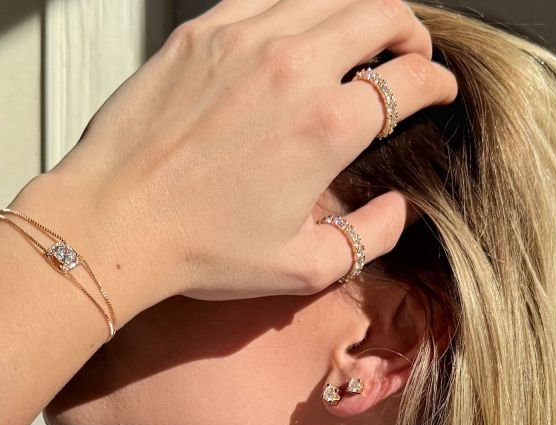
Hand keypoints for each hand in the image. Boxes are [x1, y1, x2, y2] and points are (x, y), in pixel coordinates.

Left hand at [45, 0, 457, 303]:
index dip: (436, 84)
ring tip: (363, 37)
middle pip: (379, 15)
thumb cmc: (205, 251)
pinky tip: (298, 30)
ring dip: (359, 13)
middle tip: (411, 55)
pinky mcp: (202, 32)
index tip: (438, 92)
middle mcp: (294, 67)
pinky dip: (299, 8)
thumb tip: (402, 207)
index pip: (409, 81)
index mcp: (327, 126)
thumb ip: (371, 236)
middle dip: (410, 33)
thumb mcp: (304, 267)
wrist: (117, 221)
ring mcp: (244, 39)